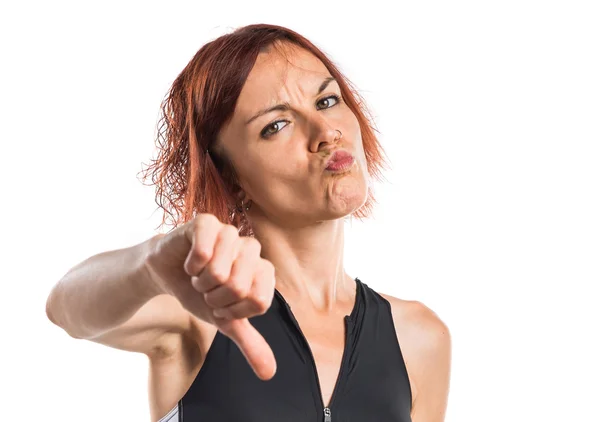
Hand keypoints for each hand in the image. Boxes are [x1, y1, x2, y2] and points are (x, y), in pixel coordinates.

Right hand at [145, 213, 275, 379]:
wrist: (167, 273)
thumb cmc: (200, 293)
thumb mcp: (225, 321)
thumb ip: (249, 342)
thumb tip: (269, 373)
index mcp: (263, 270)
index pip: (259, 302)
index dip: (233, 310)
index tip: (222, 304)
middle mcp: (252, 248)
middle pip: (240, 287)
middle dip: (214, 297)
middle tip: (207, 288)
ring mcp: (230, 232)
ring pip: (220, 271)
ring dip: (201, 282)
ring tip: (198, 275)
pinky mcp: (207, 222)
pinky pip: (203, 250)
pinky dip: (190, 265)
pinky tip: (189, 261)